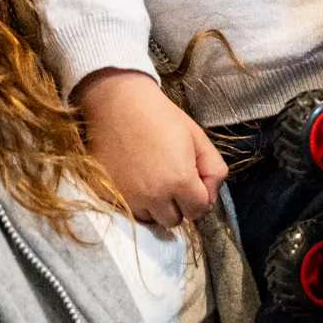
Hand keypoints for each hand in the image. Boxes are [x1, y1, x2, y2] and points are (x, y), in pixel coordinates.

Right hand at [77, 68, 226, 228]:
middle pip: (174, 219)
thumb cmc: (161, 116)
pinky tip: (135, 179)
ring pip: (151, 218)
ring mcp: (129, 197)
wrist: (118, 102)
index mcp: (179, 182)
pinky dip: (135, 201)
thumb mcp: (198, 137)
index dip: (199, 196)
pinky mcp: (108, 194)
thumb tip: (210, 197)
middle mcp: (154, 196)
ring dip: (156, 206)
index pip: (198, 210)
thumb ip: (214, 170)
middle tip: (172, 179)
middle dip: (178, 204)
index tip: (191, 179)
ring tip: (152, 179)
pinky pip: (129, 211)